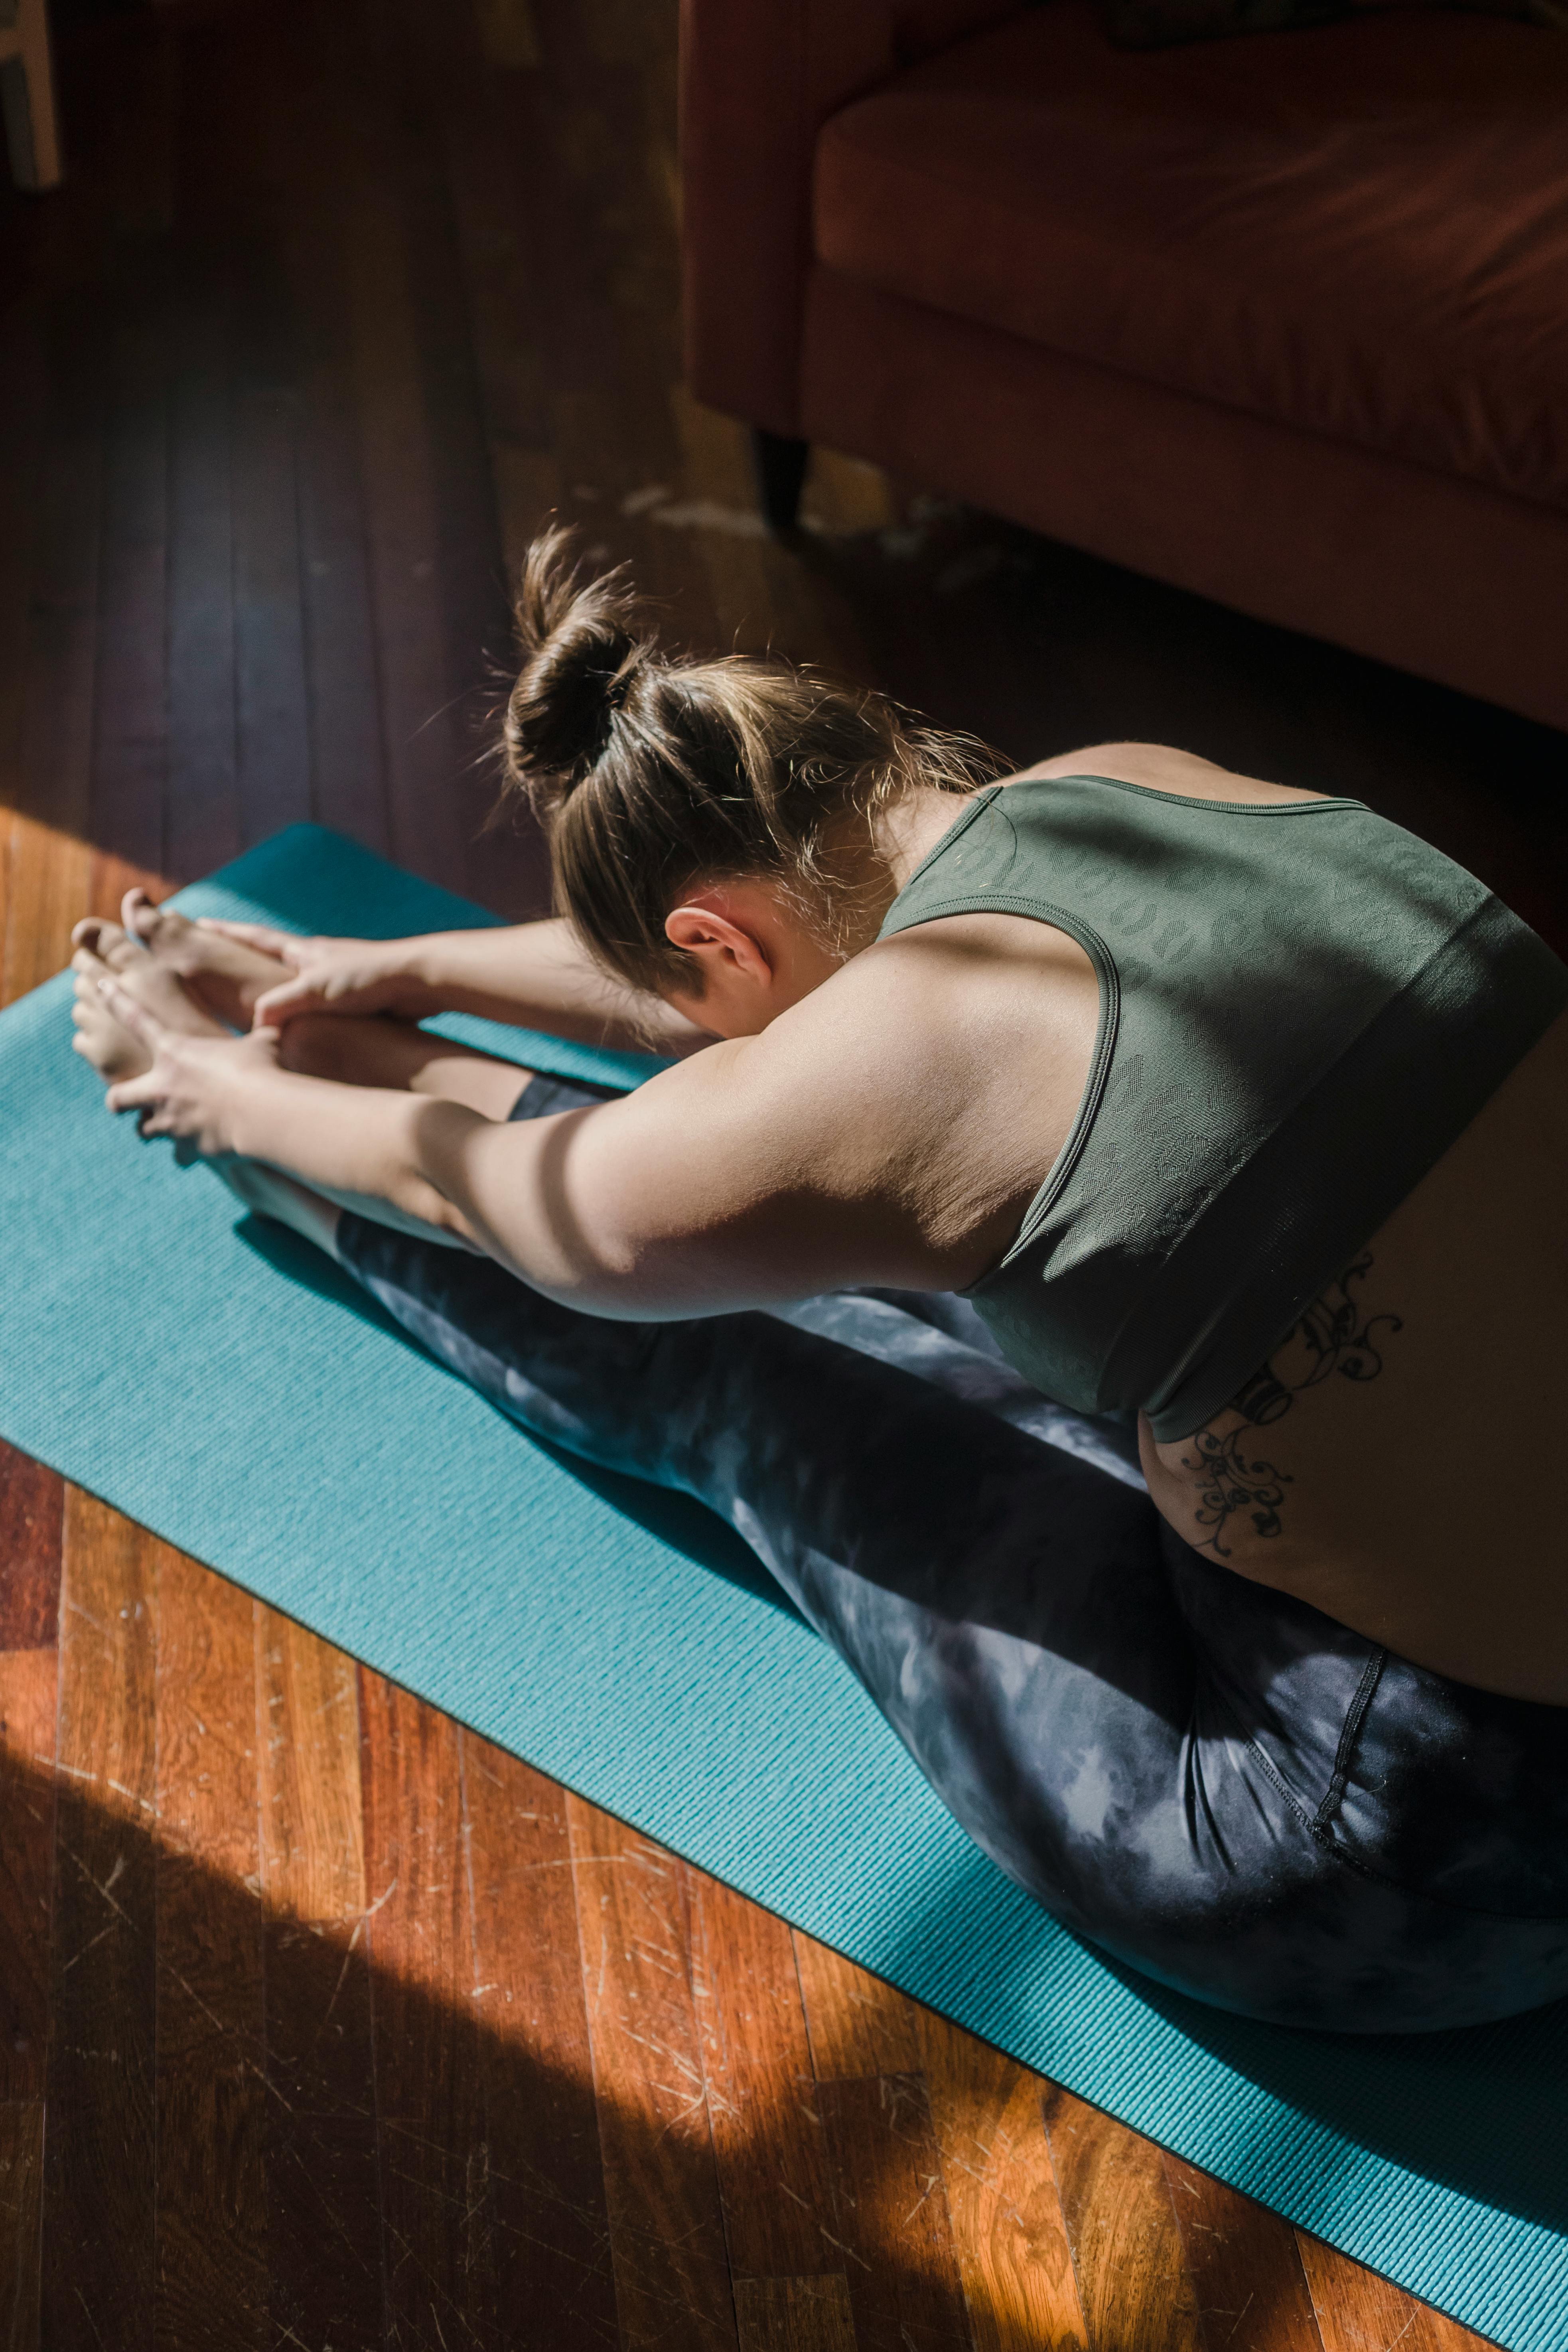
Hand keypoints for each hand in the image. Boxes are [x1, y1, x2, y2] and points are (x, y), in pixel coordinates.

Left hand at [100, 980, 283, 1156]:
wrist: (261, 1114)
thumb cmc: (261, 1070)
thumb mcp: (263, 1043)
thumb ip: (261, 1035)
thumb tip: (277, 1024)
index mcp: (175, 1051)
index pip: (136, 1018)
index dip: (115, 999)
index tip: (99, 984)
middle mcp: (163, 1087)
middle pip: (117, 1097)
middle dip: (119, 1100)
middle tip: (128, 1100)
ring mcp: (171, 1121)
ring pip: (143, 1131)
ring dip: (152, 1129)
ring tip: (167, 1126)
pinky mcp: (187, 1148)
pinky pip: (181, 1156)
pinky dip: (187, 1154)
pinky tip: (199, 1151)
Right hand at [192, 922, 430, 1029]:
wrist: (421, 981)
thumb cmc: (370, 979)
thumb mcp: (316, 990)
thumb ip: (279, 1005)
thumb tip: (255, 1025)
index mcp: (304, 952)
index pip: (254, 938)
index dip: (225, 933)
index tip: (198, 923)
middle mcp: (319, 962)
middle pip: (272, 958)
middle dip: (245, 958)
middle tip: (219, 958)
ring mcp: (339, 980)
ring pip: (297, 985)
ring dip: (276, 989)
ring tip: (256, 999)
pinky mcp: (358, 1001)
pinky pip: (321, 1008)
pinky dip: (306, 1014)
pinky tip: (304, 1029)